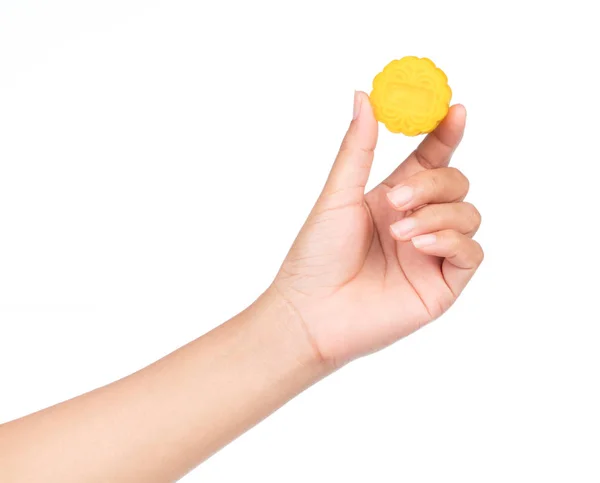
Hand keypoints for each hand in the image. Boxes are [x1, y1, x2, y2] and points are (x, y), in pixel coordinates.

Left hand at [272, 92, 482, 367]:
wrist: (311, 312)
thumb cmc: (316, 255)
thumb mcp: (338, 194)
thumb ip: (358, 148)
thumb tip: (363, 94)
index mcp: (393, 197)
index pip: (432, 158)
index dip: (447, 133)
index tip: (456, 109)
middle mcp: (417, 221)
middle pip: (456, 182)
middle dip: (433, 184)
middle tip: (398, 199)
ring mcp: (432, 253)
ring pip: (468, 215)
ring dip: (439, 215)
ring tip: (401, 232)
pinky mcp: (443, 284)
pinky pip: (471, 253)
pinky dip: (452, 242)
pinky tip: (420, 246)